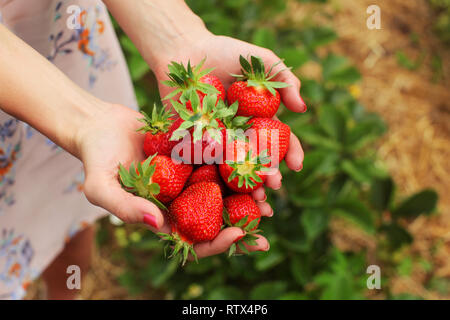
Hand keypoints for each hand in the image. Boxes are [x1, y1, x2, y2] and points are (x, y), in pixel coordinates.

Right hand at [77, 103, 271, 257]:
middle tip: (268, 215)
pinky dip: (237, 160)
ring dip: (248, 190)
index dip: (217, 243)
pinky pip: (219, 159)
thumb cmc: (96, 159)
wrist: (100, 124)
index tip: (238, 234)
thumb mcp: (101, 187)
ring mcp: (189, 177)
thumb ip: (124, 208)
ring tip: (271, 186)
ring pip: (224, 189)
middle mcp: (181, 201)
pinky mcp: (194, 152)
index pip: (194, 241)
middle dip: (245, 220)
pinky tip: (256, 156)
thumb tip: (156, 224)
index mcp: (163, 217)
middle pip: (217, 218)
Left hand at [151, 34, 305, 256]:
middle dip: (269, 175)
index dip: (290, 153)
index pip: (279, 141)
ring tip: (255, 197)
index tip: (297, 165)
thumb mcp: (261, 61)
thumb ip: (285, 80)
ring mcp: (217, 141)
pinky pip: (205, 164)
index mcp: (258, 120)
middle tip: (275, 186)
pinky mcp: (192, 143)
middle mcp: (239, 134)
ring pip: (234, 169)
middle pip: (258, 160)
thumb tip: (303, 108)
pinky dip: (214, 179)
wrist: (185, 49)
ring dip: (246, 185)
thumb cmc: (225, 53)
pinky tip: (223, 191)